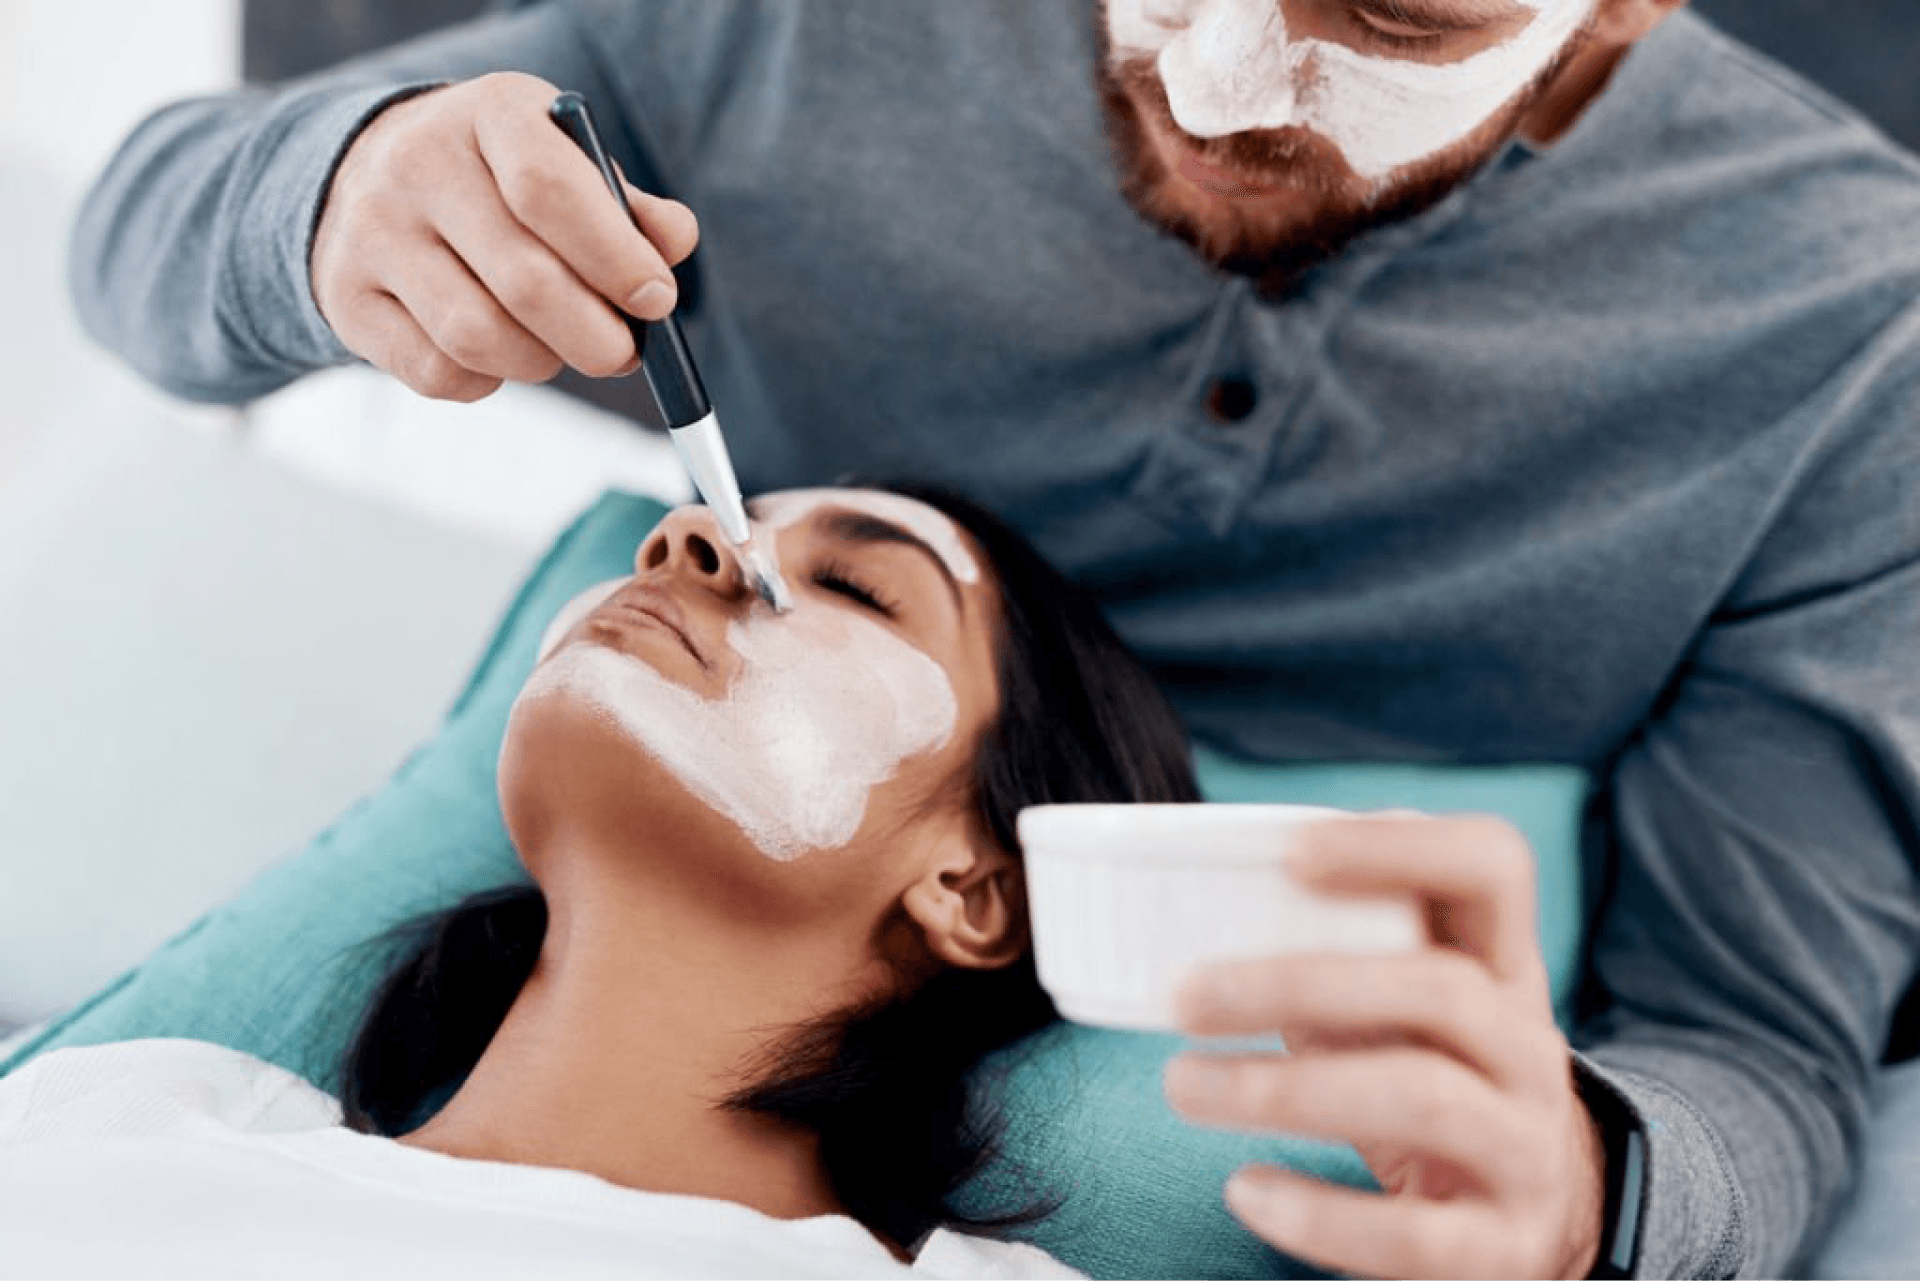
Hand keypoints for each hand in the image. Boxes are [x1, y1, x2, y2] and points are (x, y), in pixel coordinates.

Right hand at [310, 72, 699, 400]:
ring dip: (542, 362)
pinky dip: (486, 380)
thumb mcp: (564, 161)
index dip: (617, 259)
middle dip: (595, 336)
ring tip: (558, 347)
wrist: (371, 171)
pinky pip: (437, 372)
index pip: (551, 192)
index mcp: (490, 113)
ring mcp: (371, 232)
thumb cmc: (499, 178)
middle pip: (524, 281)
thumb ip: (629, 205)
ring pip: (478, 336)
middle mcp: (418, 164)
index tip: (656, 300)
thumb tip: (674, 242)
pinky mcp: (346, 298)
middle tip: (623, 354)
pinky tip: (497, 354)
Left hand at [1164, 814, 1606, 1279]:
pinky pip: (1413, 1235)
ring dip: (1286, 1090)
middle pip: (1439, 987)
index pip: (1494, 866)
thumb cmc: (1426, 1083)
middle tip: (1186, 997)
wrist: (1533, 1224)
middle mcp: (1530, 1049)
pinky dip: (1317, 1214)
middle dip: (1299, 982)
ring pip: (1424, 1097)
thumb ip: (1333, 957)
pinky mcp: (1504, 1249)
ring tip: (1185, 1085)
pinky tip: (1247, 1191)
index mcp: (1502, 969)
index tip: (1291, 853)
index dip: (1400, 848)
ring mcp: (1528, 1151)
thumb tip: (1195, 918)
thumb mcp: (1400, 1014)